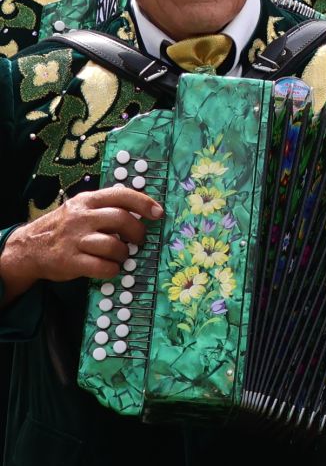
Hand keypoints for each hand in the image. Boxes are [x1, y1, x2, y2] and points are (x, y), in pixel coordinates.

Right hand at [0, 187, 162, 294]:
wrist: (28, 248)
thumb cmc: (64, 229)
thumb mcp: (81, 209)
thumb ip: (106, 207)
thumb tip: (143, 210)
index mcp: (86, 201)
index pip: (121, 195)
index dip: (144, 204)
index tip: (158, 213)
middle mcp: (81, 218)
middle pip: (121, 220)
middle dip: (138, 232)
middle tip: (139, 240)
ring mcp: (74, 240)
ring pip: (114, 245)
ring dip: (124, 254)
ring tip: (121, 256)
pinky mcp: (70, 261)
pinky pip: (103, 267)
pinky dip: (113, 269)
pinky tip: (110, 268)